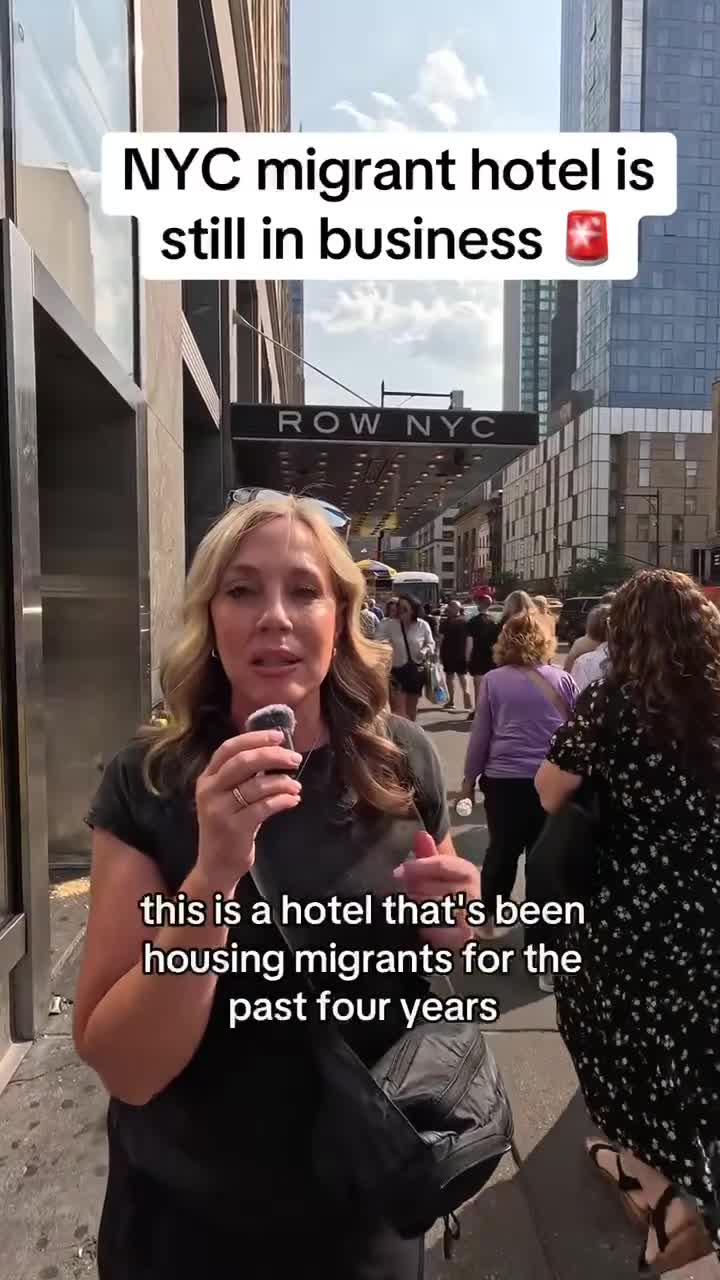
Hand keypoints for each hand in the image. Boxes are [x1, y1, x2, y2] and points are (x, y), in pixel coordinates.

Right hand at [195, 729, 303, 892]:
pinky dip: (283, 801)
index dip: (254, 738)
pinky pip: (264, 807)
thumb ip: (243, 775)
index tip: (279, 736)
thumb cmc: (228, 826)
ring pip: (257, 785)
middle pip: (244, 762)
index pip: (229, 748)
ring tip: (296, 786)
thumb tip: (274, 751)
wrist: (216, 865)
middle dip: (273, 756)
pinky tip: (293, 801)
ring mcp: (219, 810)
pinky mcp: (234, 828)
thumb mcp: (228, 797)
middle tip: (294, 759)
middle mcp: (209, 791)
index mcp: (207, 778)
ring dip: (282, 783)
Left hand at [394, 832, 479, 949]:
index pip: (441, 865)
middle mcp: (473, 893)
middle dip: (414, 889)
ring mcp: (470, 916)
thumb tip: (420, 834)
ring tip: (409, 907)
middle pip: (435, 887)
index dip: (417, 867)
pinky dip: (427, 929)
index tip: (396, 872)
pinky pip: (440, 933)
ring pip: (436, 910)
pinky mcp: (464, 937)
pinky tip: (419, 926)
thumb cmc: (451, 889)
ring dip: (418, 908)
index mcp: (467, 872)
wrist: (472, 918)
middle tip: (402, 892)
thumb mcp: (441, 870)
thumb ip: (429, 855)